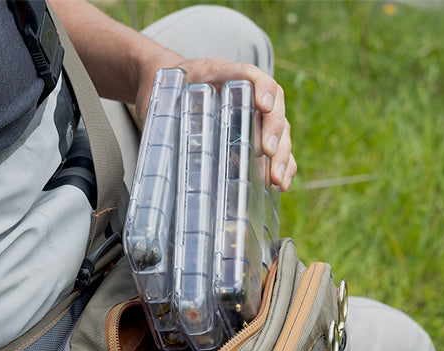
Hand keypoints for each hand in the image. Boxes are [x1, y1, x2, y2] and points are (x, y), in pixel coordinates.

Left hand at [135, 54, 296, 190]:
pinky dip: (284, 164)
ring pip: (280, 129)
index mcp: (222, 74)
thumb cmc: (163, 90)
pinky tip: (281, 184)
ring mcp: (253, 112)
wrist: (165, 82)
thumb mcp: (159, 96)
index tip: (263, 106)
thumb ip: (163, 114)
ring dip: (283, 154)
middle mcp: (245, 91)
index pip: (250, 75)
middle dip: (275, 131)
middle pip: (273, 106)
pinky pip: (277, 146)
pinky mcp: (255, 132)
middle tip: (269, 153)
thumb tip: (163, 153)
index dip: (262, 88)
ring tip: (278, 179)